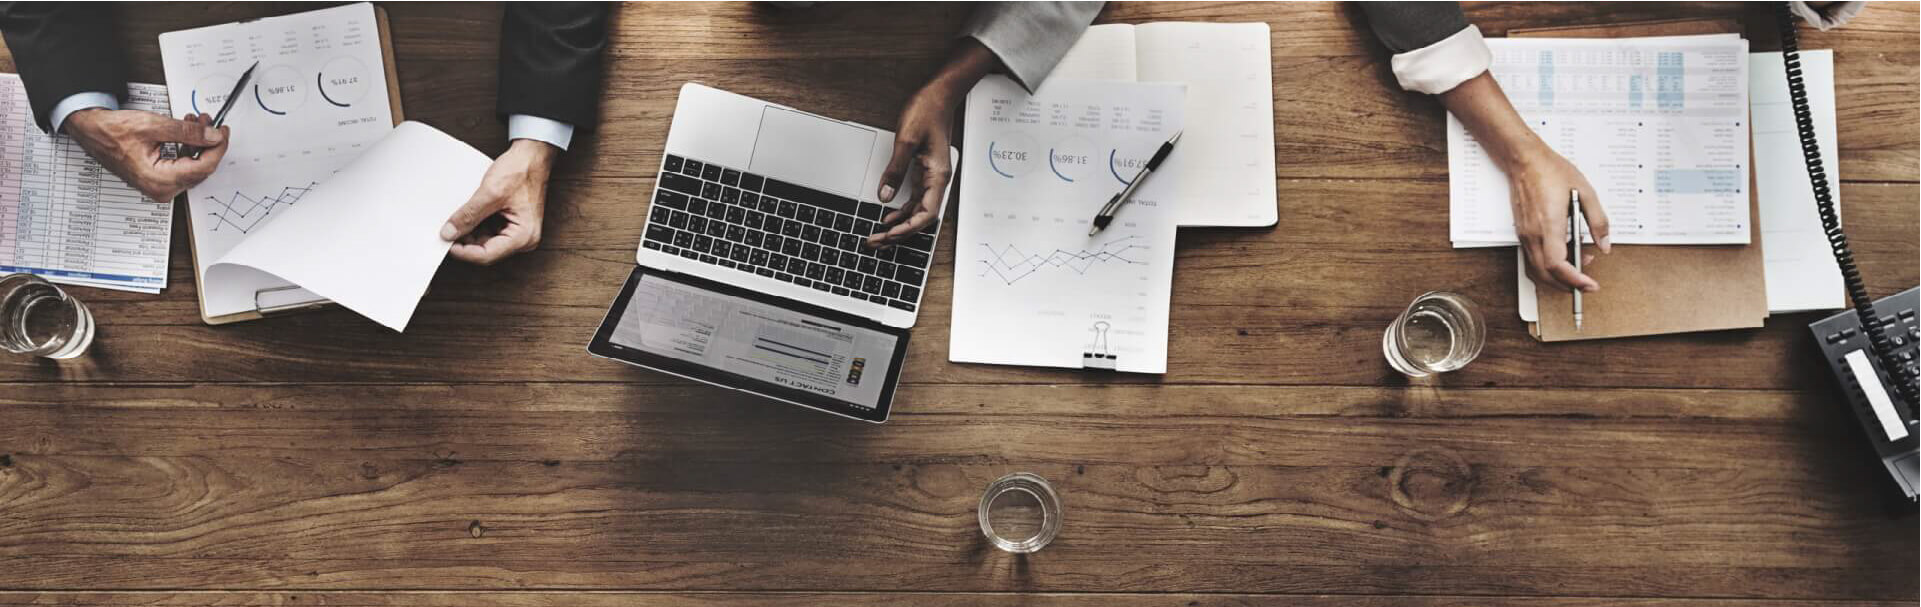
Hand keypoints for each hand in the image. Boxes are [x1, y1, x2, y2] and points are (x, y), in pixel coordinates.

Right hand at [63, 109, 227, 201]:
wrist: (92, 131)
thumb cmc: (112, 131)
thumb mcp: (154, 126)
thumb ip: (187, 132)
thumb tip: (212, 136)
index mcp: (159, 180)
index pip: (203, 167)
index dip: (217, 148)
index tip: (222, 132)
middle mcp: (161, 189)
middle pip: (200, 168)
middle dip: (208, 143)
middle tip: (210, 123)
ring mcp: (160, 186)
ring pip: (193, 166)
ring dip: (198, 143)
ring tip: (196, 122)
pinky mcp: (159, 180)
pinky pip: (183, 166)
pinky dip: (188, 148)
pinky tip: (187, 132)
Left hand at [441, 139, 558, 264]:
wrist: (532, 155)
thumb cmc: (522, 170)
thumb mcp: (491, 193)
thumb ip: (469, 215)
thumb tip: (449, 232)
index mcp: (523, 236)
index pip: (487, 255)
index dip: (464, 251)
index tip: (446, 242)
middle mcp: (523, 238)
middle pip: (486, 250)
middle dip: (465, 240)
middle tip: (447, 229)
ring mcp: (518, 231)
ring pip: (486, 241)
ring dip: (470, 232)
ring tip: (457, 218)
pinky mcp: (512, 223)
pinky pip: (490, 231)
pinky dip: (476, 224)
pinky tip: (468, 214)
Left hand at [868, 39, 999, 246]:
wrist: (938, 97)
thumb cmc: (927, 112)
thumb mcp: (906, 140)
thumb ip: (895, 169)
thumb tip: (885, 195)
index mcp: (938, 175)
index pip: (926, 213)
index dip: (908, 228)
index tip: (889, 235)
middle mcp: (937, 181)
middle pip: (920, 218)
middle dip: (899, 233)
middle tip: (877, 241)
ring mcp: (930, 178)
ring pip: (916, 211)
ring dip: (898, 224)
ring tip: (879, 235)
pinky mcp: (923, 173)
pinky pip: (913, 200)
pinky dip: (901, 211)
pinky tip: (887, 217)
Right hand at [1506, 144, 1609, 291]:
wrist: (1524, 160)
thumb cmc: (1551, 171)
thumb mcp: (1585, 192)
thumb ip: (1598, 221)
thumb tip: (1604, 245)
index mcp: (1549, 225)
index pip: (1557, 265)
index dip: (1574, 280)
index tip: (1589, 284)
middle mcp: (1533, 234)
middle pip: (1545, 274)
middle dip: (1567, 285)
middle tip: (1587, 283)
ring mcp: (1524, 235)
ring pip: (1537, 269)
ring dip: (1558, 276)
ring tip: (1580, 265)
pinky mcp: (1522, 232)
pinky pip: (1533, 259)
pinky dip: (1549, 266)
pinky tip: (1565, 254)